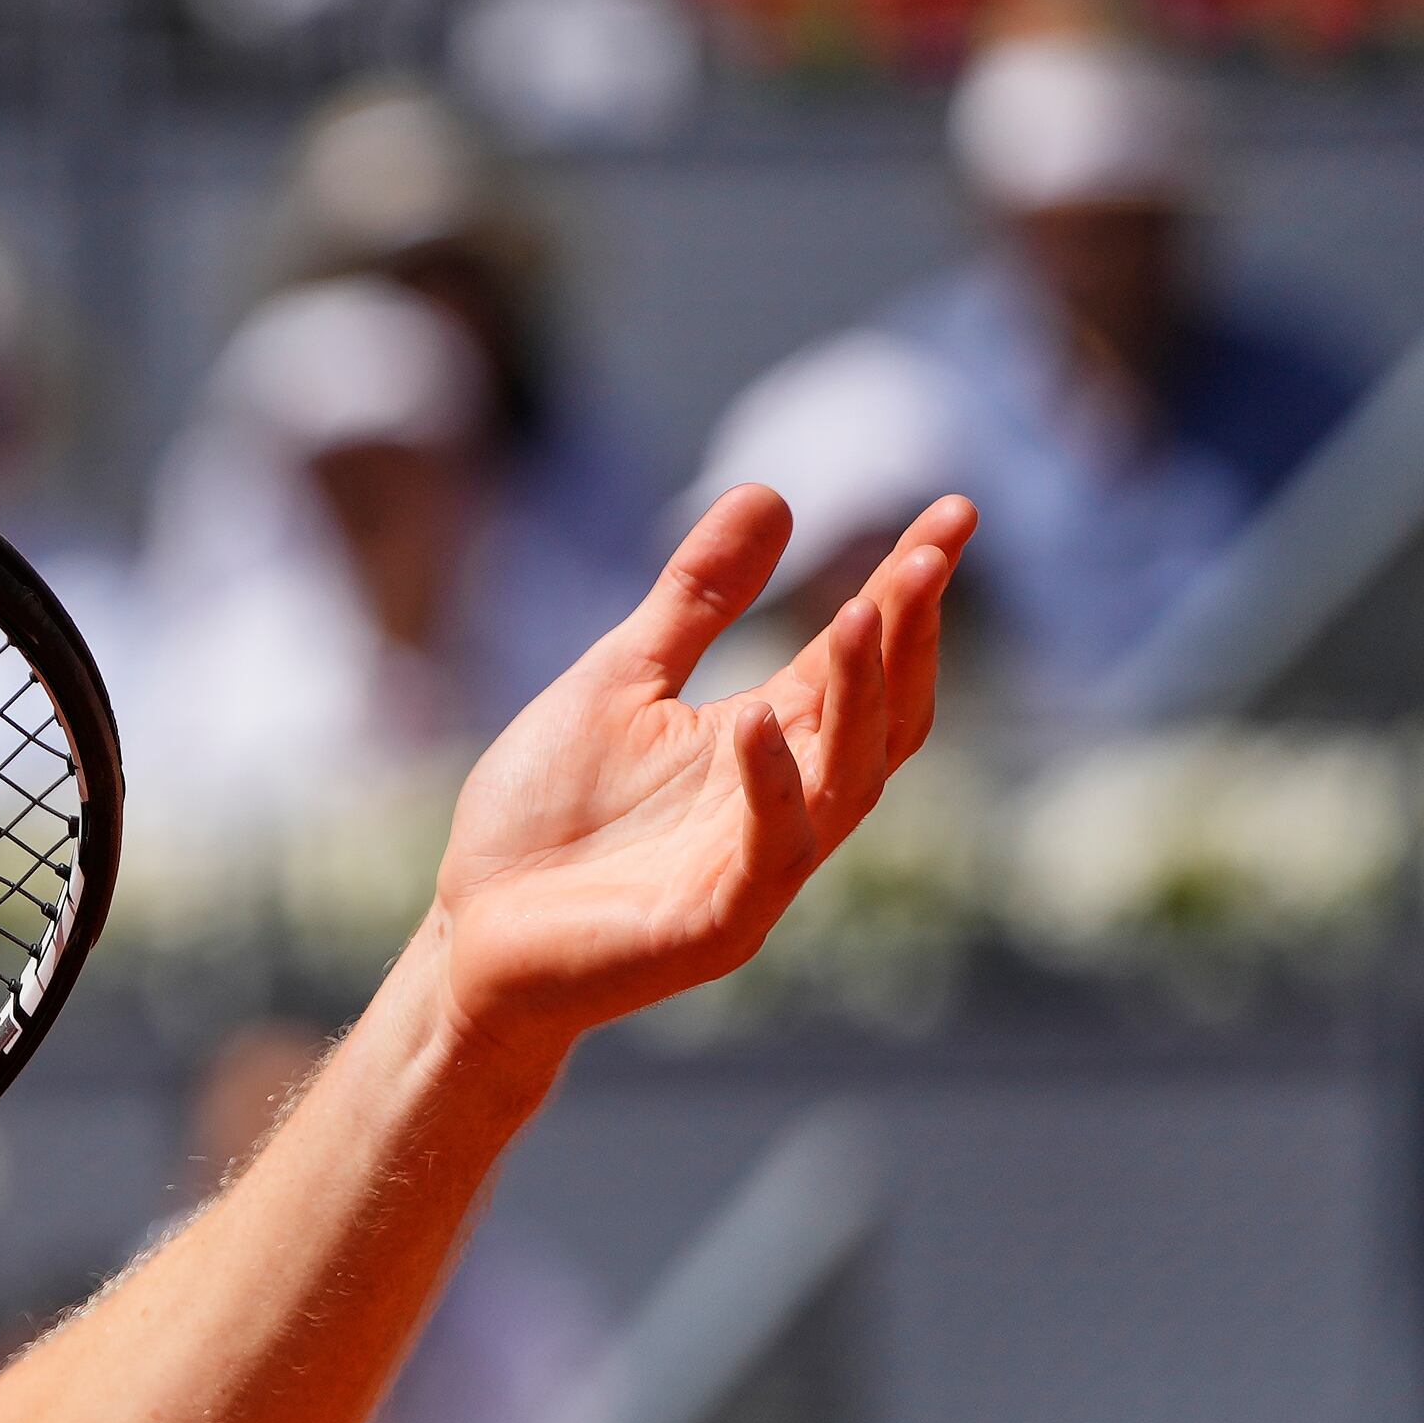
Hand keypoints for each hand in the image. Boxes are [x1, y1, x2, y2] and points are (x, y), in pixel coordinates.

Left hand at [428, 485, 963, 1064]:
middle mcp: (783, 805)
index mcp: (767, 743)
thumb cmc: (547, 816)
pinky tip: (752, 720)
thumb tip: (772, 491)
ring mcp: (757, 872)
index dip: (906, 590)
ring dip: (857, 700)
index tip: (954, 512)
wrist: (469, 931)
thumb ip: (698, 599)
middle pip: (882, 720)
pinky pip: (768, 857)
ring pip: (845, 784)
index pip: (859, 660)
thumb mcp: (621, 678)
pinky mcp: (713, 927)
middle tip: (928, 557)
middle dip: (908, 639)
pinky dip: (769, 789)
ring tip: (858, 614)